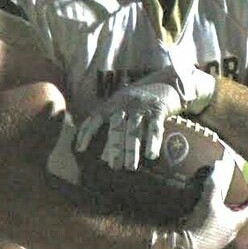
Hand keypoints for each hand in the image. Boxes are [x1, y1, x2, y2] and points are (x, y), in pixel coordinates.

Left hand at [75, 66, 214, 170]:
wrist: (167, 81)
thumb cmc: (141, 99)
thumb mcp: (123, 105)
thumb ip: (112, 125)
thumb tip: (103, 156)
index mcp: (114, 103)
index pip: (96, 118)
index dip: (87, 133)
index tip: (80, 149)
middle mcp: (126, 104)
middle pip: (117, 128)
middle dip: (114, 148)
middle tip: (114, 166)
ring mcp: (142, 107)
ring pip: (135, 131)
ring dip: (132, 150)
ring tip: (131, 167)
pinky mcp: (158, 110)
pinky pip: (154, 128)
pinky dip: (153, 142)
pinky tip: (151, 155)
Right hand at [148, 155, 247, 248]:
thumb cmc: (202, 227)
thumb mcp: (208, 202)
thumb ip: (214, 183)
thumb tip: (220, 164)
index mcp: (237, 222)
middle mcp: (232, 232)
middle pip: (241, 213)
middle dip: (238, 200)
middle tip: (233, 188)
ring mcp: (220, 239)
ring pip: (228, 220)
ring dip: (225, 208)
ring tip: (217, 197)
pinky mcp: (208, 242)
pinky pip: (216, 225)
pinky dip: (214, 215)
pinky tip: (202, 210)